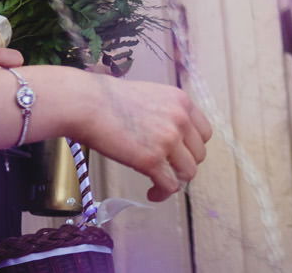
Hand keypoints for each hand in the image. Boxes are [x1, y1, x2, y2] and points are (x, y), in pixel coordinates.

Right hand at [66, 73, 213, 201]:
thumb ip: (165, 113)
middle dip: (183, 165)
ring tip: (158, 186)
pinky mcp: (152, 159)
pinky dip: (163, 194)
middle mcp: (181, 119)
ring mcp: (168, 140)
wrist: (88, 104)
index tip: (178, 155)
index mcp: (182, 102)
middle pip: (198, 154)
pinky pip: (170, 185)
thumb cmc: (108, 100)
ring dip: (174, 182)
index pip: (203, 133)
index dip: (191, 148)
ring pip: (188, 172)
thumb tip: (165, 133)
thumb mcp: (150, 96)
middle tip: (165, 170)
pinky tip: (152, 194)